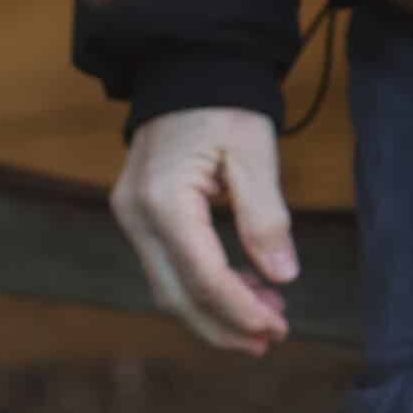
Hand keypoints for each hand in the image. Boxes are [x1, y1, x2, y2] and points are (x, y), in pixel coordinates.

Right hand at [110, 107, 297, 354]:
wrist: (185, 70)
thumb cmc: (223, 105)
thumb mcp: (254, 153)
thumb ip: (266, 217)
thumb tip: (283, 278)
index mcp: (164, 200)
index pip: (202, 277)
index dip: (239, 310)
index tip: (276, 330)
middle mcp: (136, 215)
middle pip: (176, 296)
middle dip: (223, 326)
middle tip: (270, 341)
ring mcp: (130, 217)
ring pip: (167, 288)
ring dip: (214, 312)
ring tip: (266, 318)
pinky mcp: (137, 217)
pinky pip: (166, 268)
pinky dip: (202, 288)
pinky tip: (244, 287)